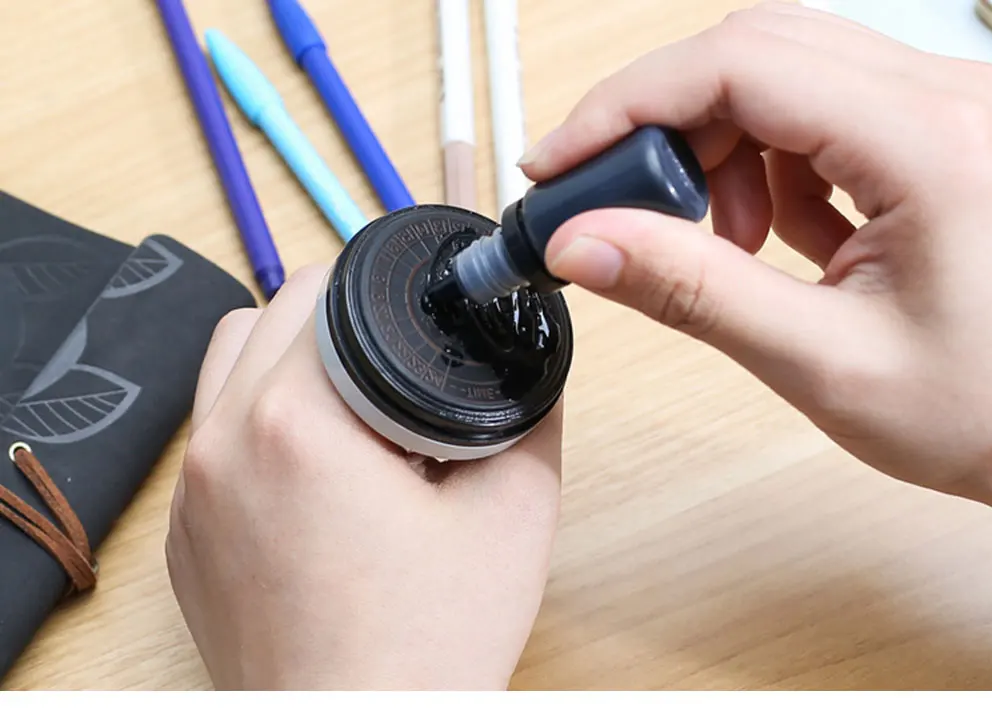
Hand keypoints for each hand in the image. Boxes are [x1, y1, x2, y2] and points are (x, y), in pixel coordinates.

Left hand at [165, 266, 562, 689]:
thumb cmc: (426, 648)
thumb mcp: (514, 511)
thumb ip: (527, 411)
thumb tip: (525, 359)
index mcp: (293, 424)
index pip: (318, 292)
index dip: (376, 291)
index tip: (413, 322)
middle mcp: (221, 447)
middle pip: (266, 314)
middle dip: (335, 322)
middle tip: (394, 374)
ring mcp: (191, 494)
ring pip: (226, 364)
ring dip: (286, 361)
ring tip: (352, 410)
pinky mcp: (183, 534)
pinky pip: (210, 434)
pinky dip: (256, 421)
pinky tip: (315, 469)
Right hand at [519, 2, 991, 507]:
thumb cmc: (989, 411)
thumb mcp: (822, 361)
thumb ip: (692, 293)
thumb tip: (581, 242)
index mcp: (932, 146)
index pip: (742, 65)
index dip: (628, 104)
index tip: (561, 163)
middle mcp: (950, 102)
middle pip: (755, 52)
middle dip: (664, 125)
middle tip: (619, 202)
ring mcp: (946, 112)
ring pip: (782, 76)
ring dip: (718, 149)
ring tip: (725, 244)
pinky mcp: (933, 135)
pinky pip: (818, 113)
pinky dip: (765, 166)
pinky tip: (774, 235)